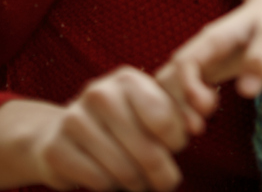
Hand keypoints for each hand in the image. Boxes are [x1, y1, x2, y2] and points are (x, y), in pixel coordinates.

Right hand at [0, 68, 187, 191]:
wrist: (61, 135)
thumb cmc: (121, 124)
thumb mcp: (151, 110)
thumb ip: (183, 112)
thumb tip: (205, 112)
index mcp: (127, 80)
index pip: (165, 119)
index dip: (176, 142)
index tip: (174, 148)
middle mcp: (99, 94)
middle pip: (146, 149)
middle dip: (161, 172)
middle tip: (166, 182)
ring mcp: (74, 121)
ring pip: (124, 169)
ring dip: (138, 183)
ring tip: (139, 182)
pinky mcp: (56, 150)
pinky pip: (99, 181)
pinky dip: (112, 188)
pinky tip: (112, 181)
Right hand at [156, 0, 261, 121]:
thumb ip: (261, 59)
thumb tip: (246, 93)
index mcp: (211, 41)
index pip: (183, 65)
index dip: (188, 89)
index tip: (208, 108)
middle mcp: (198, 51)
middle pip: (166, 79)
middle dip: (173, 105)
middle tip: (198, 128)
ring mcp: (199, 62)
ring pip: (168, 87)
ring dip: (175, 109)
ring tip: (198, 128)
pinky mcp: (203, 71)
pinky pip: (180, 90)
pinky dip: (181, 108)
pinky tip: (199, 122)